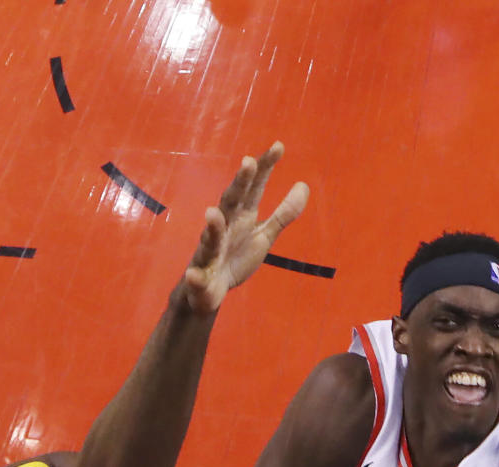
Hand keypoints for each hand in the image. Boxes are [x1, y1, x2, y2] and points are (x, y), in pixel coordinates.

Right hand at [183, 142, 309, 314]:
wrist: (209, 289)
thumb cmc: (237, 256)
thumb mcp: (264, 235)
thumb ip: (283, 213)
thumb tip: (304, 184)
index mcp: (242, 216)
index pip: (254, 187)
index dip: (264, 167)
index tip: (278, 146)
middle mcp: (224, 227)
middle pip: (231, 202)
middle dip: (238, 184)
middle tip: (248, 162)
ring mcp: (210, 251)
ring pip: (211, 237)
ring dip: (212, 226)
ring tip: (213, 213)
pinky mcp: (201, 278)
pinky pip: (197, 277)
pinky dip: (196, 277)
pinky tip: (194, 274)